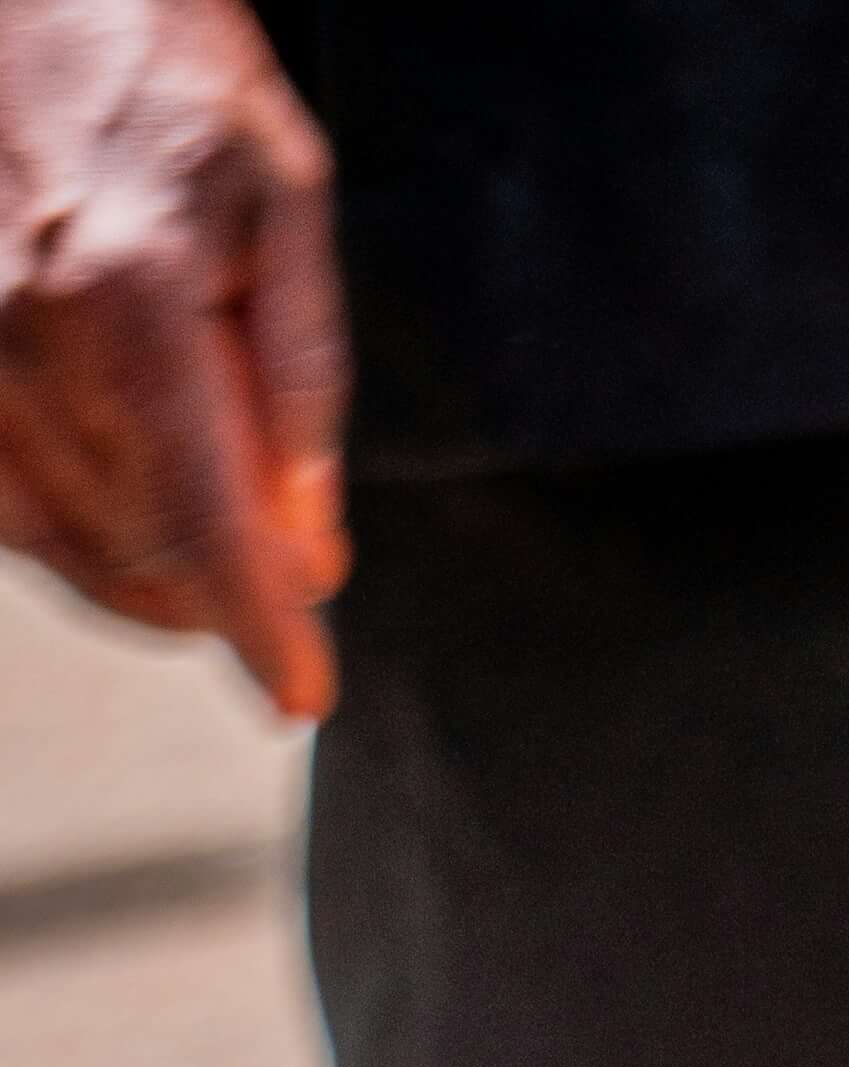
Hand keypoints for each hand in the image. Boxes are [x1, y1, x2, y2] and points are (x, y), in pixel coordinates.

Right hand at [0, 0, 342, 715]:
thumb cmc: (166, 75)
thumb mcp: (284, 198)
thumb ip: (300, 375)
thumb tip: (307, 537)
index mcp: (137, 301)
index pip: (210, 519)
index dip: (261, 628)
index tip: (300, 696)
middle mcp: (32, 340)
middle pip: (145, 546)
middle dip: (225, 586)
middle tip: (289, 580)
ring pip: (69, 542)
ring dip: (152, 578)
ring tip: (219, 567)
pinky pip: (6, 506)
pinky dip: (72, 542)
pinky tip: (129, 527)